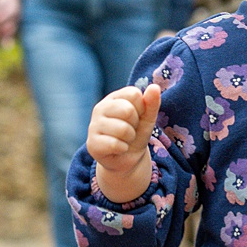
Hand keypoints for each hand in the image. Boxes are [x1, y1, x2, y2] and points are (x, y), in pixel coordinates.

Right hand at [88, 83, 160, 202]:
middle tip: (130, 130)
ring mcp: (93, 125)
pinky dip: (123, 148)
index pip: (134, 94)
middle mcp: (100, 108)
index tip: (137, 117)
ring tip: (124, 139)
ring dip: (130, 138)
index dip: (141, 108)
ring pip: (123, 129)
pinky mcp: (92, 143)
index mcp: (114, 98)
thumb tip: (154, 87)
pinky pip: (115, 144)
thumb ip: (151, 103)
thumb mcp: (148, 118)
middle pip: (127, 110)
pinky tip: (118, 149)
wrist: (127, 159)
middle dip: (135, 124)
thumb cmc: (136, 134)